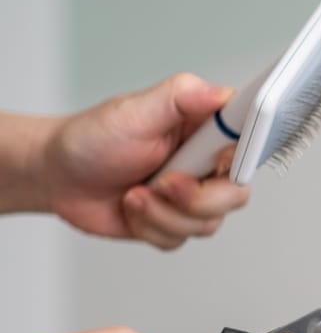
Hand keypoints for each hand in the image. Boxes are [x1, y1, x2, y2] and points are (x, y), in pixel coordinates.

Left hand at [36, 73, 250, 248]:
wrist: (59, 176)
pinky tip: (132, 207)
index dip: (242, 158)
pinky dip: (150, 227)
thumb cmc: (93, 138)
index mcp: (207, 131)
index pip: (250, 144)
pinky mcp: (176, 223)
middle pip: (236, 195)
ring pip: (207, 223)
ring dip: (162, 213)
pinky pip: (181, 239)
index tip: (219, 163)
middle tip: (163, 183)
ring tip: (135, 193)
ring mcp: (193, 197)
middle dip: (195, 198)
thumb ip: (182, 97)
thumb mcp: (136, 110)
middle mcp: (207, 165)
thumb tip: (222, 93)